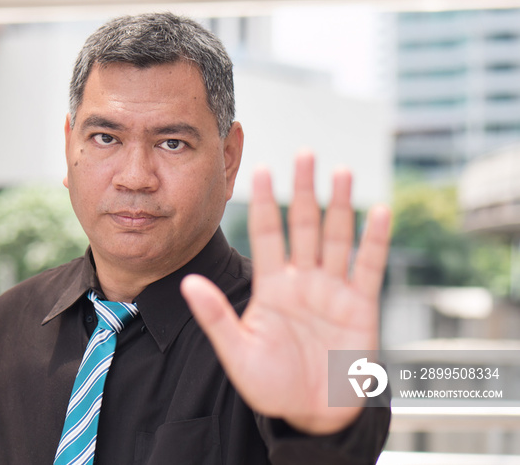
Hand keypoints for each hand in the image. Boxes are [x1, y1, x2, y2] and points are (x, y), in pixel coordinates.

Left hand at [180, 152, 390, 434]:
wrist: (311, 414)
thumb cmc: (271, 386)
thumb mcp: (238, 351)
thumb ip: (216, 316)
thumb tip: (188, 283)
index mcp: (272, 286)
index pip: (268, 234)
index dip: (266, 202)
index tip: (260, 168)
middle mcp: (302, 280)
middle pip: (303, 225)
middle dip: (304, 190)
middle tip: (304, 153)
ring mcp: (333, 290)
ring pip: (337, 237)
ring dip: (339, 205)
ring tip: (340, 170)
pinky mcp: (361, 305)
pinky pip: (369, 267)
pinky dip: (375, 240)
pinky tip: (379, 211)